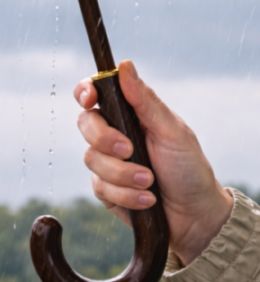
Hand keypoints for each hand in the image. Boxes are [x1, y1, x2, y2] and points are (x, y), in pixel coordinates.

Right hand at [75, 59, 232, 267]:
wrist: (195, 216)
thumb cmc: (188, 167)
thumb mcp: (172, 131)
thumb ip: (145, 100)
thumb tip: (124, 65)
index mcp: (129, 113)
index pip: (95, 93)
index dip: (85, 92)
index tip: (90, 100)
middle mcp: (114, 134)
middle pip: (85, 123)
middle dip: (105, 139)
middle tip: (129, 150)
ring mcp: (107, 162)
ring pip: (92, 159)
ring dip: (123, 174)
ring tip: (149, 182)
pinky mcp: (105, 189)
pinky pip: (100, 187)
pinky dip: (126, 195)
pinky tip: (147, 200)